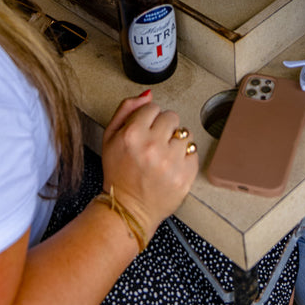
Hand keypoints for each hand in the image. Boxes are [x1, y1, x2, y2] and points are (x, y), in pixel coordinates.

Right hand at [101, 92, 197, 239]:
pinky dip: (185, 157)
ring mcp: (171, 162)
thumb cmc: (118, 174)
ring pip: (185, 133)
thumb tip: (148, 95)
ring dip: (176, 141)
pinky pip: (194, 152)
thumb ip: (126, 110)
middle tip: (154, 144)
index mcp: (132, 135)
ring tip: (164, 155)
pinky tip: (171, 165)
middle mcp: (153, 147)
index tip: (144, 131)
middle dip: (163, 128)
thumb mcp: (110, 138)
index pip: (153, 107)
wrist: (128, 209)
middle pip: (171, 117)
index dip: (147, 119)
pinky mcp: (186, 176)